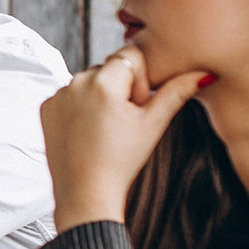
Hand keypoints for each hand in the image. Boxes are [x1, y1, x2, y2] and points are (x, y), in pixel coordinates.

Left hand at [39, 45, 212, 231]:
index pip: (131, 54)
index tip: (137, 106)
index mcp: (104, 81)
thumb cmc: (122, 161)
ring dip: (100, 96)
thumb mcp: (154, 124)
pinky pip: (69, 95)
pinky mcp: (46, 107)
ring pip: (89, 81)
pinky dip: (80, 107)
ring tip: (104, 129)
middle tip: (122, 121)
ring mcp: (57, 94)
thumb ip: (176, 92)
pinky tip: (87, 132)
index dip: (140, 79)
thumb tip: (203, 73)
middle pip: (109, 67)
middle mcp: (76, 81)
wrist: (86, 194)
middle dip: (120, 87)